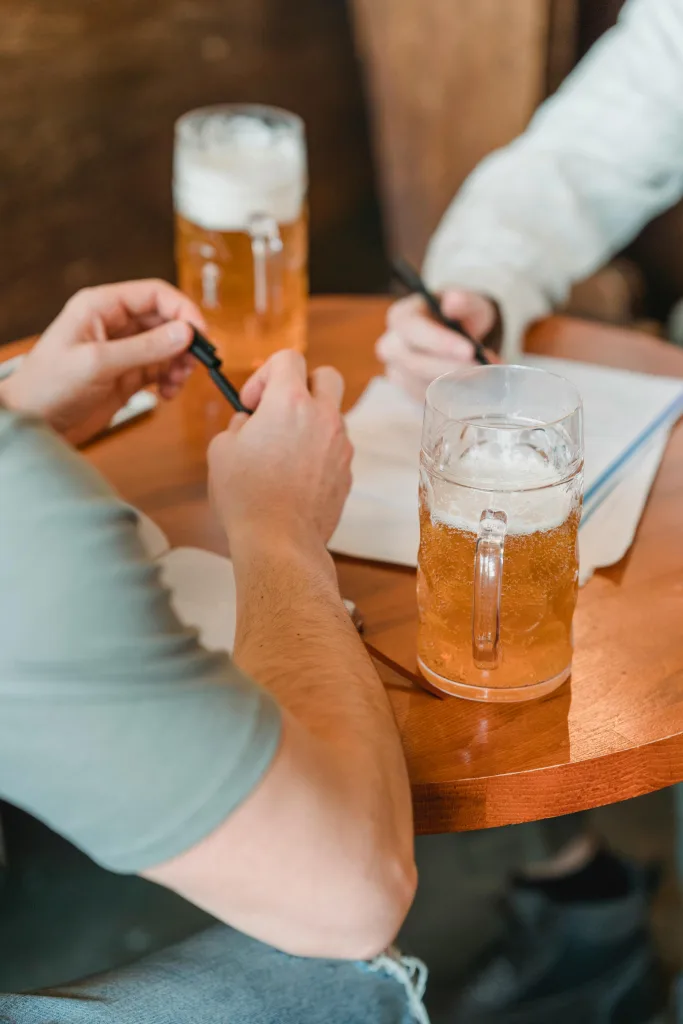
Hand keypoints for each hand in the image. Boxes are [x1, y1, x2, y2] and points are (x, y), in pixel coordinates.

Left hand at [0, 280, 204, 444]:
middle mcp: (114, 324)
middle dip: (184, 341)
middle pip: (166, 320)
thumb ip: (144, 348)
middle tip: (194, 364)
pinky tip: (167, 393)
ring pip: (168, 346)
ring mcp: (123, 350)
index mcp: (101, 307)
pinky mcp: (127, 375)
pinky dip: (171, 380)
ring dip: (180, 363)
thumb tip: (185, 333)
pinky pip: (161, 369)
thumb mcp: (98, 363)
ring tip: (176, 382)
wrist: (33, 423)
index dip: (182, 310)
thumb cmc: (48, 386)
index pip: (154, 294)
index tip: (201, 334)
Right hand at [208, 350, 351, 553]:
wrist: (280, 542)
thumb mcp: (222, 450)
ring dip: (310, 422)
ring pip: (332, 415)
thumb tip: (250, 423)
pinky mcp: (347, 472)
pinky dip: (318, 452)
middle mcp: (323, 418)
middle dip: (303, 384)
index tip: (253, 402)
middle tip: (279, 410)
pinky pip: (335, 448)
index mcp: (290, 402)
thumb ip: (239, 425)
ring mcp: (340, 446)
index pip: (289, 358)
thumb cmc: (246, 496)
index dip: (266, 374)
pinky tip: (295, 476)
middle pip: (326, 376)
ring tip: (282, 451)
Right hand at [376, 289, 499, 401]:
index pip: (413, 330)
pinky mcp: (407, 390)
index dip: (440, 342)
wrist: (457, 335)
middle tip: (482, 368)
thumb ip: (464, 301)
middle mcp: (391, 345)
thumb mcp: (468, 302)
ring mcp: (395, 370)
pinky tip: (472, 386)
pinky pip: (426, 399)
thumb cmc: (459, 315)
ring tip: (484, 375)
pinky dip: (451, 395)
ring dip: (454, 383)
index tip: (469, 350)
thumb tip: (454, 302)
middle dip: (450, 368)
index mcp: (401, 316)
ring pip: (420, 384)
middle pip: (413, 362)